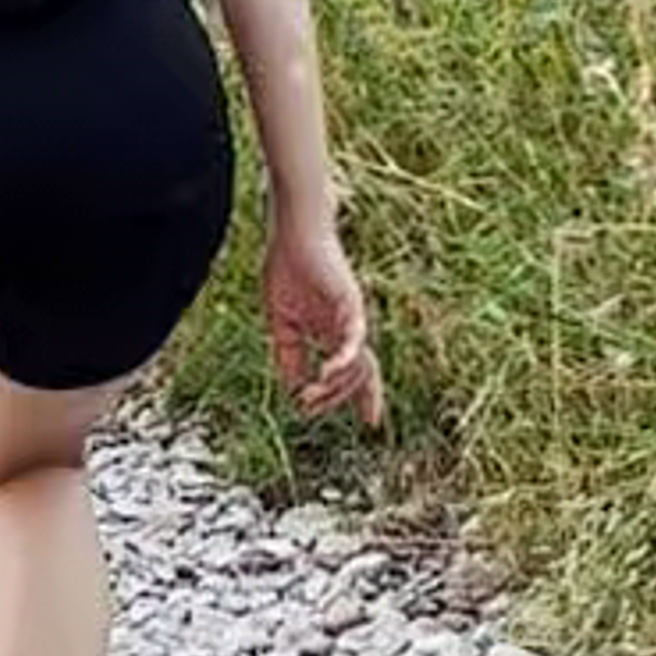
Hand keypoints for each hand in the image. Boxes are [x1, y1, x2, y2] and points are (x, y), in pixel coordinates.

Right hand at [264, 209, 382, 430]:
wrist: (291, 232)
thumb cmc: (288, 268)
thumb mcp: (283, 322)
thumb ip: (290, 354)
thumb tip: (294, 389)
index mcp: (337, 331)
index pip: (360, 370)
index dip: (366, 397)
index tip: (372, 423)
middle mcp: (351, 327)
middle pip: (361, 374)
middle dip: (343, 398)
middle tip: (310, 409)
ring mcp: (353, 315)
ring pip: (357, 363)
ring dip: (336, 386)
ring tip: (310, 396)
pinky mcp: (350, 302)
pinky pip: (354, 338)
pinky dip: (344, 359)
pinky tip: (327, 374)